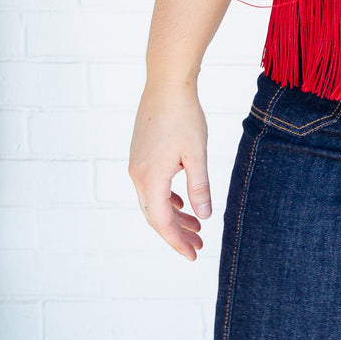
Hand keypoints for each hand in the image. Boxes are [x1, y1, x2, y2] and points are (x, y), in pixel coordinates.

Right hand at [129, 81, 211, 260]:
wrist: (166, 84)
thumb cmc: (184, 116)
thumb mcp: (196, 154)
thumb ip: (199, 187)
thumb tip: (204, 216)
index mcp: (151, 178)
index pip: (162, 222)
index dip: (177, 242)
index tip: (193, 255)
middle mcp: (138, 175)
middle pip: (156, 215)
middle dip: (177, 234)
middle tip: (198, 247)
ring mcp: (136, 165)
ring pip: (153, 201)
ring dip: (174, 217)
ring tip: (196, 228)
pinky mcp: (140, 155)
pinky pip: (151, 187)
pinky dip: (167, 199)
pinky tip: (183, 204)